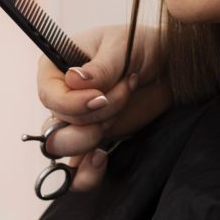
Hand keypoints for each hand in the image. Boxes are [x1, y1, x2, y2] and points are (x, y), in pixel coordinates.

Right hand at [37, 24, 169, 190]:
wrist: (170, 66)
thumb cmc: (142, 45)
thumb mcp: (122, 47)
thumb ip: (100, 67)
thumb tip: (73, 80)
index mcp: (57, 68)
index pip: (48, 96)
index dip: (72, 103)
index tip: (100, 97)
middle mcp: (62, 97)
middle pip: (55, 126)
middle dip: (92, 118)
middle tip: (124, 94)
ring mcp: (77, 121)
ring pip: (62, 150)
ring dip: (90, 140)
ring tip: (116, 119)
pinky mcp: (94, 140)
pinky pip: (76, 171)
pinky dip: (85, 174)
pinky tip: (102, 159)